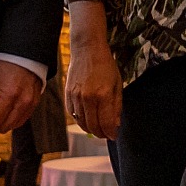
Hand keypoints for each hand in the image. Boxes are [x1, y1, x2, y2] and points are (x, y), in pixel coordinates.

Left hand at [0, 59, 42, 132]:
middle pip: (3, 127)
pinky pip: (21, 120)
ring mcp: (30, 104)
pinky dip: (11, 119)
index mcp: (10, 95)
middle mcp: (23, 102)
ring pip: (12, 126)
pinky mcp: (34, 104)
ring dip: (1, 122)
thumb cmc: (7, 60)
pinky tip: (4, 109)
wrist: (25, 53)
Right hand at [65, 2, 124, 139]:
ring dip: (90, 129)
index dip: (111, 133)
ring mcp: (75, 97)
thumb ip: (116, 106)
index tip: (114, 135)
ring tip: (98, 128)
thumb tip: (115, 125)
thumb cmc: (105, 65)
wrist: (87, 50)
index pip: (106, 123)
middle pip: (93, 126)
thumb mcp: (117, 84)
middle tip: (107, 134)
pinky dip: (80, 121)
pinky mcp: (67, 95)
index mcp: (103, 95)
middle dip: (101, 134)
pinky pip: (73, 115)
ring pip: (82, 123)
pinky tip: (87, 119)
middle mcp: (87, 98)